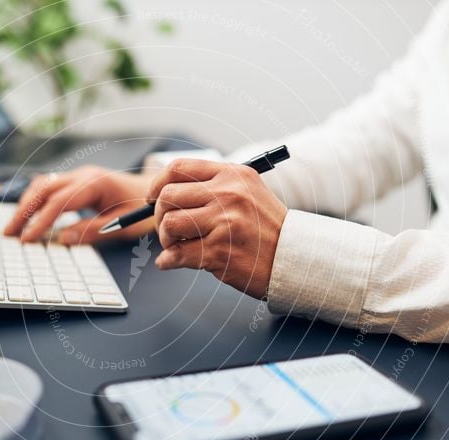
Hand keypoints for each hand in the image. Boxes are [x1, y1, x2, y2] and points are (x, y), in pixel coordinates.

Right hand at [3, 166, 154, 243]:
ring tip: (13, 226)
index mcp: (95, 183)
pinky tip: (25, 214)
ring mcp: (79, 175)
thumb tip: (61, 238)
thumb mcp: (122, 226)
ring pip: (42, 185)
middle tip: (8, 233)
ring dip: (25, 204)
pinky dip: (35, 200)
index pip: (59, 202)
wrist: (157, 191)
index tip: (27, 240)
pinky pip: (50, 186)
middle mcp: (83, 174)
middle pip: (43, 189)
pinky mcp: (77, 181)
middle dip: (23, 211)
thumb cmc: (143, 209)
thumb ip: (92, 231)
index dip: (40, 222)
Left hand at [149, 159, 287, 299]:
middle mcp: (228, 194)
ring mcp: (224, 222)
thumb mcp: (248, 194)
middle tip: (168, 230)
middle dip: (160, 216)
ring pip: (170, 224)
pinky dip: (168, 261)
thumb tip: (167, 193)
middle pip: (168, 196)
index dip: (159, 184)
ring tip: (176, 246)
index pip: (179, 168)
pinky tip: (172, 262)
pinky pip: (177, 254)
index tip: (154, 199)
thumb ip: (213, 188)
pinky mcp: (220, 251)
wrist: (295, 258)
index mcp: (233, 175)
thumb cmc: (267, 230)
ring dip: (166, 239)